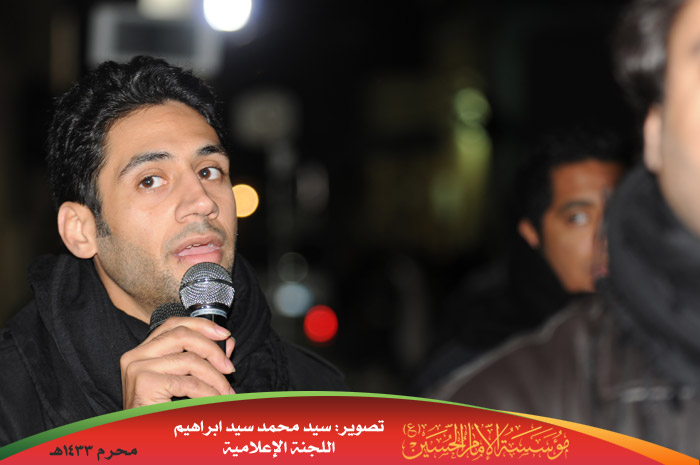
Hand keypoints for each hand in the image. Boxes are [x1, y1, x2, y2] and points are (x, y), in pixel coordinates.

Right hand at [120, 317, 235, 408]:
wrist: (141, 439)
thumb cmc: (161, 411)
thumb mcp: (184, 379)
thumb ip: (203, 359)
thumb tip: (228, 343)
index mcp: (142, 351)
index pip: (174, 324)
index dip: (202, 325)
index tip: (224, 334)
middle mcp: (136, 355)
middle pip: (183, 336)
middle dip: (212, 349)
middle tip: (229, 368)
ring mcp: (138, 368)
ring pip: (190, 360)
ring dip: (215, 377)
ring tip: (226, 392)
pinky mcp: (146, 384)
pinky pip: (189, 383)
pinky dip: (208, 392)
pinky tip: (215, 401)